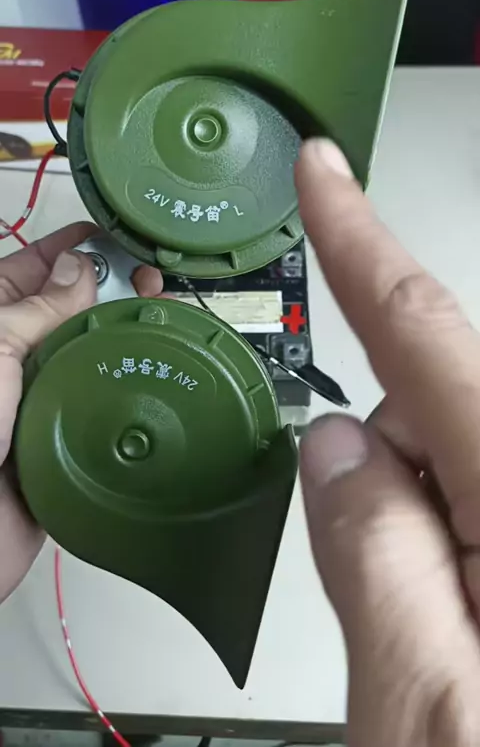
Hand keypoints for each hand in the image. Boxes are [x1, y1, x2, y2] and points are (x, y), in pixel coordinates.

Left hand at [0, 222, 163, 602]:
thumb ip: (39, 305)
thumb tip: (79, 269)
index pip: (35, 266)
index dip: (76, 246)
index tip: (116, 236)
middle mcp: (14, 355)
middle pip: (69, 306)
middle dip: (111, 287)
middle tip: (151, 281)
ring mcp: (41, 393)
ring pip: (91, 351)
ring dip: (124, 331)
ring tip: (162, 315)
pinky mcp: (66, 432)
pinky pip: (102, 398)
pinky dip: (127, 382)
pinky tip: (153, 368)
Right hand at [295, 140, 479, 746]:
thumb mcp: (425, 716)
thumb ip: (372, 561)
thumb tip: (338, 451)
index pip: (428, 331)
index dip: (360, 244)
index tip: (324, 171)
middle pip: (455, 400)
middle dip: (395, 447)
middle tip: (381, 562)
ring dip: (437, 508)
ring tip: (451, 635)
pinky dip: (472, 534)